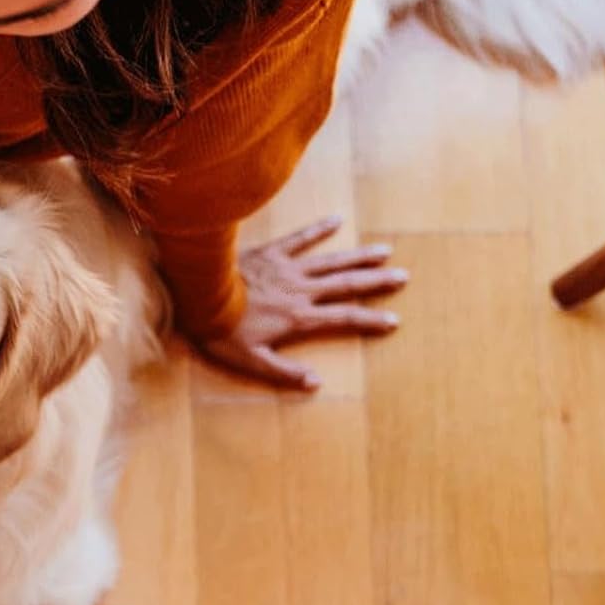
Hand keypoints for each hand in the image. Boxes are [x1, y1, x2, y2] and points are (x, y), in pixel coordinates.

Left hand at [196, 216, 407, 389]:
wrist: (200, 297)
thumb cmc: (223, 333)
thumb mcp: (251, 362)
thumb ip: (283, 373)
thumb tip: (314, 384)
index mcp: (299, 317)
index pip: (344, 318)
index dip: (371, 320)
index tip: (393, 320)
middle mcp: (301, 290)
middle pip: (347, 284)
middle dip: (377, 281)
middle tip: (404, 275)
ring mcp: (288, 268)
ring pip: (332, 260)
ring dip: (359, 256)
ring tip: (385, 250)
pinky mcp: (272, 252)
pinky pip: (300, 238)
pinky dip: (319, 229)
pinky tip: (337, 220)